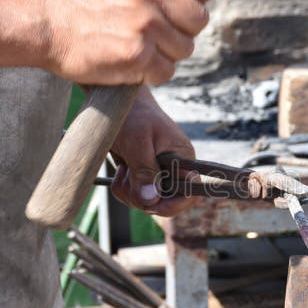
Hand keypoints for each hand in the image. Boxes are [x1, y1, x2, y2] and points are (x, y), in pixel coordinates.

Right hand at [43, 0, 215, 85]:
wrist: (49, 25)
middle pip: (199, 18)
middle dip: (185, 28)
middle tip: (162, 29)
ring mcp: (144, 26)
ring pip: (185, 47)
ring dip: (168, 52)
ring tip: (143, 44)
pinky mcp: (137, 56)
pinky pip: (168, 70)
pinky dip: (154, 72)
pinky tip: (136, 61)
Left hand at [109, 86, 196, 216]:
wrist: (118, 103)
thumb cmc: (132, 116)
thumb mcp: (138, 144)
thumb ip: (145, 171)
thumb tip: (151, 199)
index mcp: (184, 159)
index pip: (190, 192)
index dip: (173, 204)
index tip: (150, 202)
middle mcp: (176, 169)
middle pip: (166, 201)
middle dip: (143, 197)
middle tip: (127, 177)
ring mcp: (160, 173)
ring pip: (148, 201)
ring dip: (130, 192)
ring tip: (123, 169)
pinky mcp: (145, 175)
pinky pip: (136, 195)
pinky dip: (124, 189)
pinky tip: (121, 170)